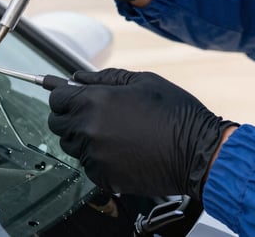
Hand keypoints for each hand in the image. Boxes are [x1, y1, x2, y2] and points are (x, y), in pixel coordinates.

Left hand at [48, 68, 236, 199]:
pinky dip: (98, 159)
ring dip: (83, 138)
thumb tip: (77, 77)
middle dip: (69, 116)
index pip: (56, 99)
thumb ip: (104, 78)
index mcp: (95, 102)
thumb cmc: (175, 113)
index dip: (63, 96)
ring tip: (114, 132)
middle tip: (93, 114)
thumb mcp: (141, 81)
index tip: (70, 97)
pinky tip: (121, 150)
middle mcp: (89, 129)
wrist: (199, 152)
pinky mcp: (104, 177)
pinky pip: (88, 165)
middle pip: (58, 124)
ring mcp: (94, 156)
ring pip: (72, 146)